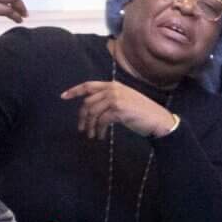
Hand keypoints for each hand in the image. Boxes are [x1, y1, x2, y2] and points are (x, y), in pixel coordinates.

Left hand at [60, 78, 176, 141]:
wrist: (158, 120)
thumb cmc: (143, 113)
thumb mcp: (125, 101)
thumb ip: (110, 100)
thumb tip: (92, 110)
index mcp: (113, 85)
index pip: (89, 85)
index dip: (75, 90)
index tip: (63, 96)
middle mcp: (113, 89)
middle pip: (88, 102)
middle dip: (82, 117)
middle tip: (81, 129)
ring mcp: (116, 98)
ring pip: (93, 112)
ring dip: (90, 126)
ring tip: (91, 135)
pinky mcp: (118, 109)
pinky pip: (101, 121)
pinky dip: (98, 130)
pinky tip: (100, 137)